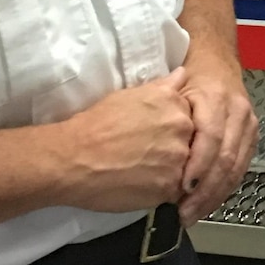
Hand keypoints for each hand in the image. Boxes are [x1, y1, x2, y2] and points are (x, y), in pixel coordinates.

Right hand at [49, 68, 194, 212]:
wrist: (71, 159)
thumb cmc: (94, 126)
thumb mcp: (130, 95)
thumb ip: (164, 87)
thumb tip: (182, 74)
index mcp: (174, 102)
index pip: (193, 117)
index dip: (175, 130)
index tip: (157, 136)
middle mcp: (182, 127)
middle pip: (193, 142)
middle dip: (176, 150)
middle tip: (146, 155)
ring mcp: (178, 158)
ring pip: (187, 167)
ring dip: (171, 171)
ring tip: (142, 171)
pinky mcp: (169, 187)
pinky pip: (175, 190)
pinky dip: (161, 190)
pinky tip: (140, 184)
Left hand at [177, 68, 258, 225]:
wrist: (217, 64)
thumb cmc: (190, 80)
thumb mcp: (172, 90)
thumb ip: (164, 117)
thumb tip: (151, 152)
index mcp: (216, 98)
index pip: (211, 138)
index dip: (197, 166)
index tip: (181, 190)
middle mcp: (238, 112)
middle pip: (226, 159)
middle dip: (206, 191)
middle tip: (184, 212)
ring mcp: (249, 125)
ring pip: (236, 168)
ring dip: (215, 196)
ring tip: (193, 214)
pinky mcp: (253, 137)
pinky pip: (241, 169)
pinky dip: (224, 189)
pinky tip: (208, 203)